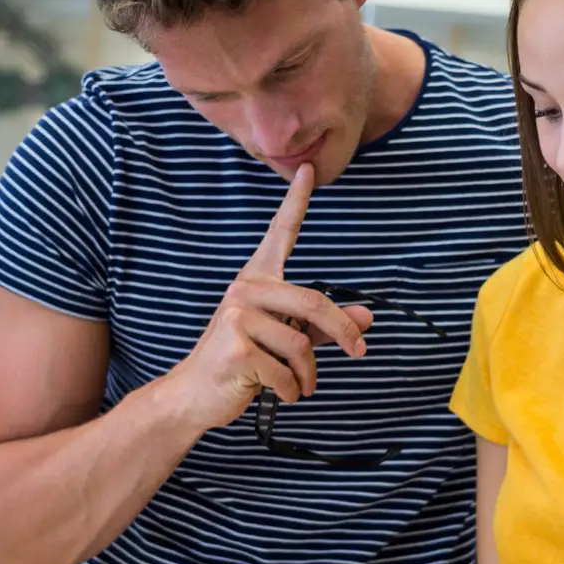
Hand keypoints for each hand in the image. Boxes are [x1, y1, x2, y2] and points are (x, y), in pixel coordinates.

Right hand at [161, 164, 375, 430]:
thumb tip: (368, 318)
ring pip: (301, 345)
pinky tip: (279, 393)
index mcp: (257, 280)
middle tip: (360, 353)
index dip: (295, 201)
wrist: (195, 394)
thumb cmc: (242, 362)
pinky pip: (286, 371)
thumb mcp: (285, 340)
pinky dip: (291, 390)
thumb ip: (324, 328)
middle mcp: (245, 290)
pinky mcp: (237, 347)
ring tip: (298, 384)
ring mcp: (237, 316)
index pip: (279, 234)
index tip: (309, 169)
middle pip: (313, 303)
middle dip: (343, 332)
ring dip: (308, 374)